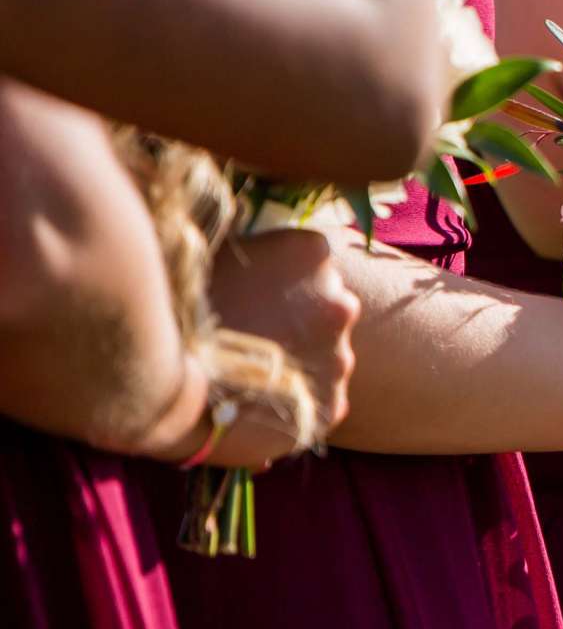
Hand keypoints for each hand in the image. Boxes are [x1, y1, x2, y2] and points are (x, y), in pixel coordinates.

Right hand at [194, 229, 363, 465]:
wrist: (156, 383)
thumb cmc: (172, 306)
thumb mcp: (208, 251)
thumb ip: (245, 241)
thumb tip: (245, 224)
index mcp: (312, 252)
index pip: (312, 259)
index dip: (282, 277)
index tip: (256, 292)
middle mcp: (340, 302)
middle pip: (327, 306)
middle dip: (299, 317)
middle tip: (255, 332)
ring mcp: (340, 356)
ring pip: (329, 354)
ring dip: (302, 359)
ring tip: (252, 372)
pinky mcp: (332, 404)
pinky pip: (325, 400)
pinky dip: (301, 402)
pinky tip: (263, 403)